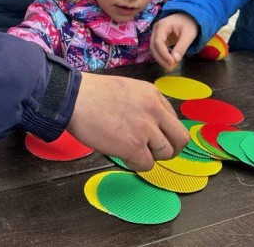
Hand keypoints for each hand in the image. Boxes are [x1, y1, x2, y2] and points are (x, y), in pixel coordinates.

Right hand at [66, 73, 188, 171]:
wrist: (73, 98)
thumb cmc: (92, 93)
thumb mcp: (127, 89)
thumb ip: (143, 104)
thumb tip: (150, 124)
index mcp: (153, 94)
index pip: (173, 119)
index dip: (164, 131)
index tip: (152, 136)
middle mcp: (154, 110)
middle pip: (180, 138)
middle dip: (171, 149)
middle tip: (156, 152)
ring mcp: (146, 129)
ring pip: (165, 153)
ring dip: (150, 156)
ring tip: (132, 152)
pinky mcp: (134, 146)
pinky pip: (147, 164)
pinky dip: (137, 165)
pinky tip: (124, 156)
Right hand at [150, 13, 199, 68]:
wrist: (190, 16)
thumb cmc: (189, 23)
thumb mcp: (189, 34)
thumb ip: (181, 47)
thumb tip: (175, 60)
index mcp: (162, 25)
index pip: (158, 42)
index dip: (163, 54)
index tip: (172, 62)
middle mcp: (156, 29)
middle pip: (153, 46)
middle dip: (161, 58)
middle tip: (171, 68)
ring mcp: (156, 33)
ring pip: (154, 49)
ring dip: (161, 58)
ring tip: (171, 66)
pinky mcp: (160, 38)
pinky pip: (158, 49)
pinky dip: (163, 56)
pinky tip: (170, 61)